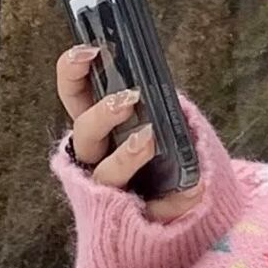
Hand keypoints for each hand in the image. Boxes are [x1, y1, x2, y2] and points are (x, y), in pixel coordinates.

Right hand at [55, 42, 204, 221]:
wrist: (175, 203)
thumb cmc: (158, 152)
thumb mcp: (155, 119)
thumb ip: (153, 99)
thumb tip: (161, 75)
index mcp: (97, 127)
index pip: (73, 95)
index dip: (72, 71)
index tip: (89, 50)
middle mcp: (96, 158)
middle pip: (84, 135)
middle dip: (101, 115)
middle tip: (129, 99)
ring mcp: (112, 190)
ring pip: (106, 175)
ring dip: (126, 156)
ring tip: (150, 138)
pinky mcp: (136, 217)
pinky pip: (154, 209)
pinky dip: (176, 199)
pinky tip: (195, 187)